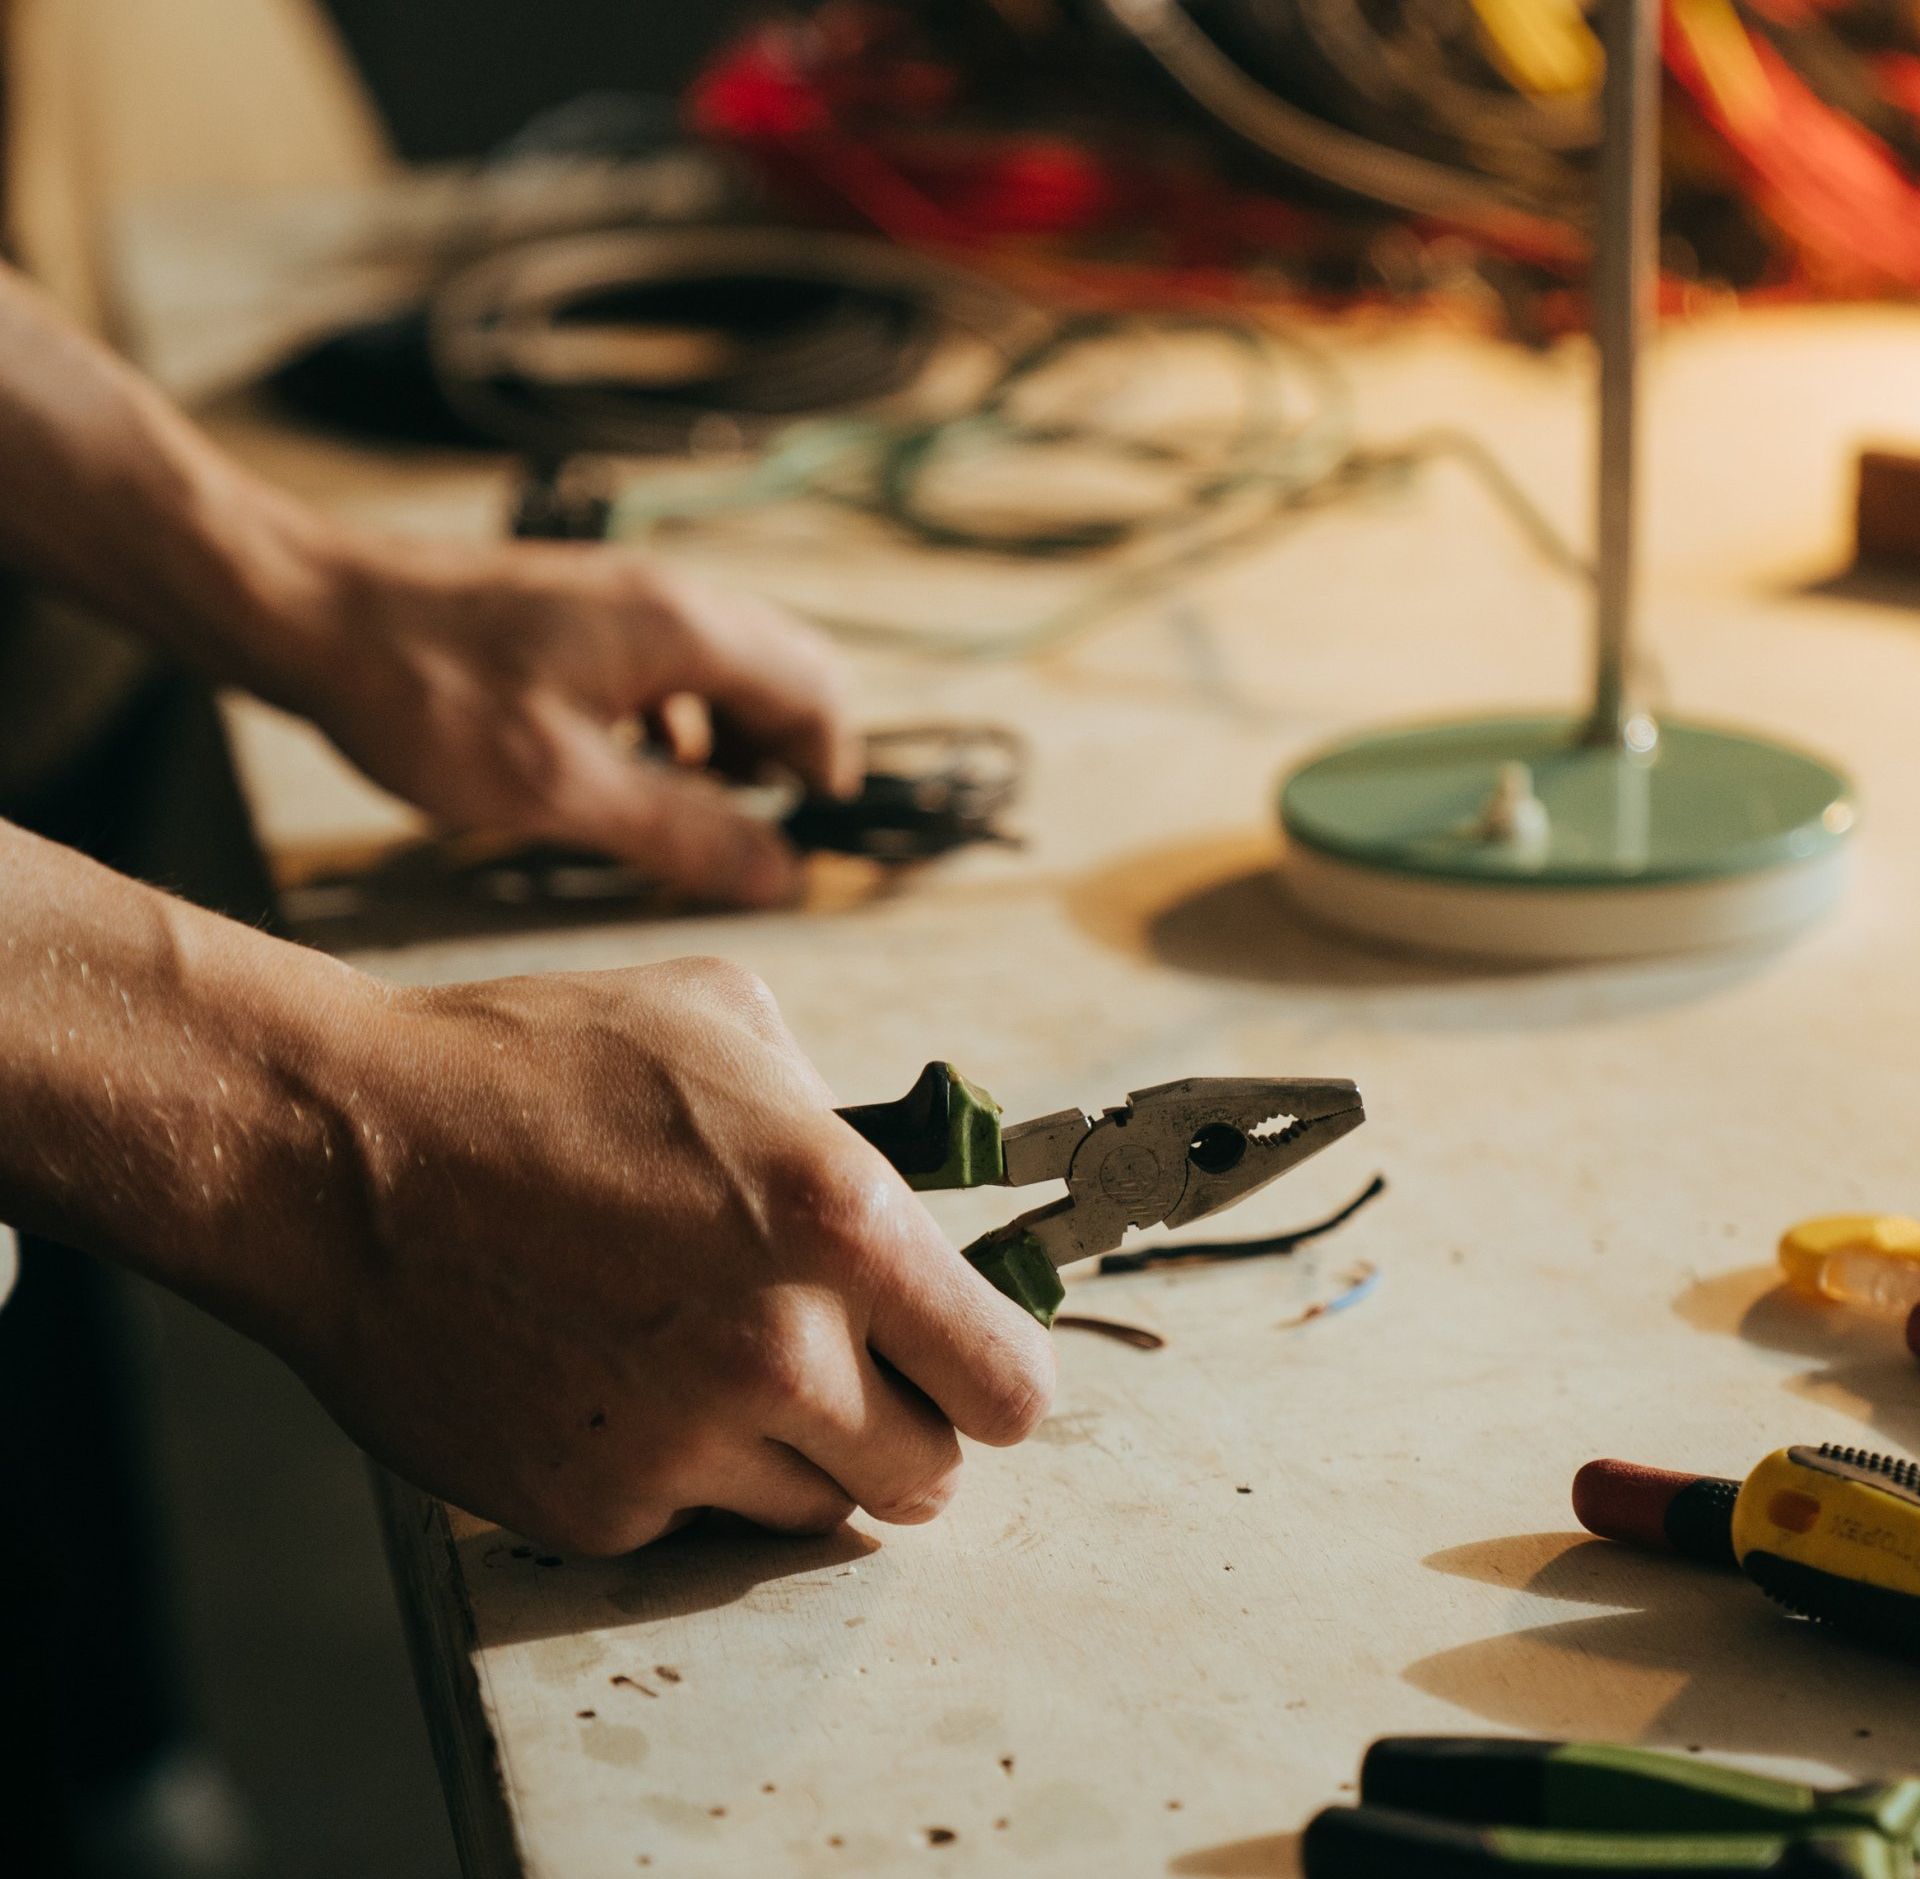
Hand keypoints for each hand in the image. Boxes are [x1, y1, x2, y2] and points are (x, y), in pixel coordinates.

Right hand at [278, 956, 1055, 1553]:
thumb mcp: (724, 1024)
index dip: (994, 1374)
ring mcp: (682, 1444)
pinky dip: (677, 1466)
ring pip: (816, 1508)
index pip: (1007, 1384)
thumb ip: (842, 1114)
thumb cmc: (530, 1069)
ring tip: (713, 1358)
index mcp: (840, 1223)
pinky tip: (615, 1376)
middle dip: (906, 1424)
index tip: (967, 1359)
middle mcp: (780, 1351)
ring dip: (795, 1450)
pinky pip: (691, 1515)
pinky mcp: (593, 1506)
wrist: (342, 1154)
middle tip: (849, 1368)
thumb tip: (897, 1185)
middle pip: (931, 1476)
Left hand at [288, 535, 858, 906]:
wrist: (311, 611)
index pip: (818, 694)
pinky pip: (675, 662)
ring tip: (693, 808)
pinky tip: (636, 765)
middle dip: (788, 755)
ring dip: (738, 739)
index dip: (825, 775)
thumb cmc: (426, 697)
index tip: (798, 840)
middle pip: (788, 671)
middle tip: (749, 829)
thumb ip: (684, 835)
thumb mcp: (563, 791)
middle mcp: (670, 596)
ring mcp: (624, 595)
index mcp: (684, 630)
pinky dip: (685, 718)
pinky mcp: (583, 609)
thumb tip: (782, 877)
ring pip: (733, 667)